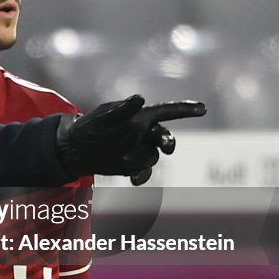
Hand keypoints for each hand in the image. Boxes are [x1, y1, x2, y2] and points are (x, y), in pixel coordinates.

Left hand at [55, 95, 206, 185]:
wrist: (75, 149)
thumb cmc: (90, 127)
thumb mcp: (103, 117)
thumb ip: (122, 110)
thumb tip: (139, 98)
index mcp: (139, 116)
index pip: (166, 111)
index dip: (185, 110)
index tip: (203, 108)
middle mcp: (143, 133)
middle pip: (164, 136)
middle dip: (168, 141)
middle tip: (167, 147)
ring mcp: (139, 149)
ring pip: (153, 156)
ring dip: (143, 160)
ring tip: (125, 160)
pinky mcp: (133, 165)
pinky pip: (144, 172)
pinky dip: (142, 176)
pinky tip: (134, 180)